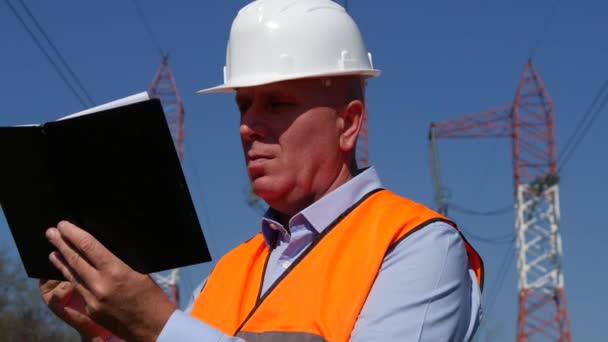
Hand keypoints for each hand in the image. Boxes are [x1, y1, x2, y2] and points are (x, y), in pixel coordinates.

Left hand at [45, 221, 175, 340]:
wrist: (154, 328)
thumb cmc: (153, 296)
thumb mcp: (140, 272)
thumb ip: (119, 261)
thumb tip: (100, 249)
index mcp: (116, 271)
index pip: (89, 247)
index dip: (74, 234)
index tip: (64, 225)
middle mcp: (101, 285)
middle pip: (75, 260)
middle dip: (61, 244)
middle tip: (50, 232)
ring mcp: (93, 300)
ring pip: (72, 276)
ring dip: (61, 262)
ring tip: (52, 251)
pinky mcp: (91, 311)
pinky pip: (79, 290)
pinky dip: (72, 278)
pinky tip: (67, 272)